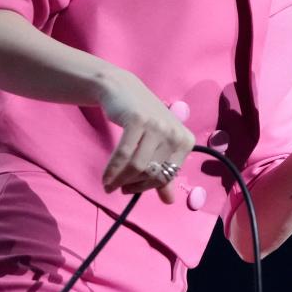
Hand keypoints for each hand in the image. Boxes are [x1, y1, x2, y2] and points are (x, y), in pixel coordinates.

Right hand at [98, 70, 192, 202]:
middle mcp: (175, 133)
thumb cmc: (143, 120)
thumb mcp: (158, 144)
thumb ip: (164, 172)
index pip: (167, 176)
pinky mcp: (138, 121)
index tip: (131, 189)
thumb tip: (169, 202)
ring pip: (138, 167)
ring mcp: (157, 126)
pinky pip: (124, 155)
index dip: (147, 187)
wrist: (123, 89)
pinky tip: (105, 178)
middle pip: (152, 173)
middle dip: (133, 185)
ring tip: (109, 185)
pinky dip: (112, 170)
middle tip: (117, 187)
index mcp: (185, 141)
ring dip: (120, 180)